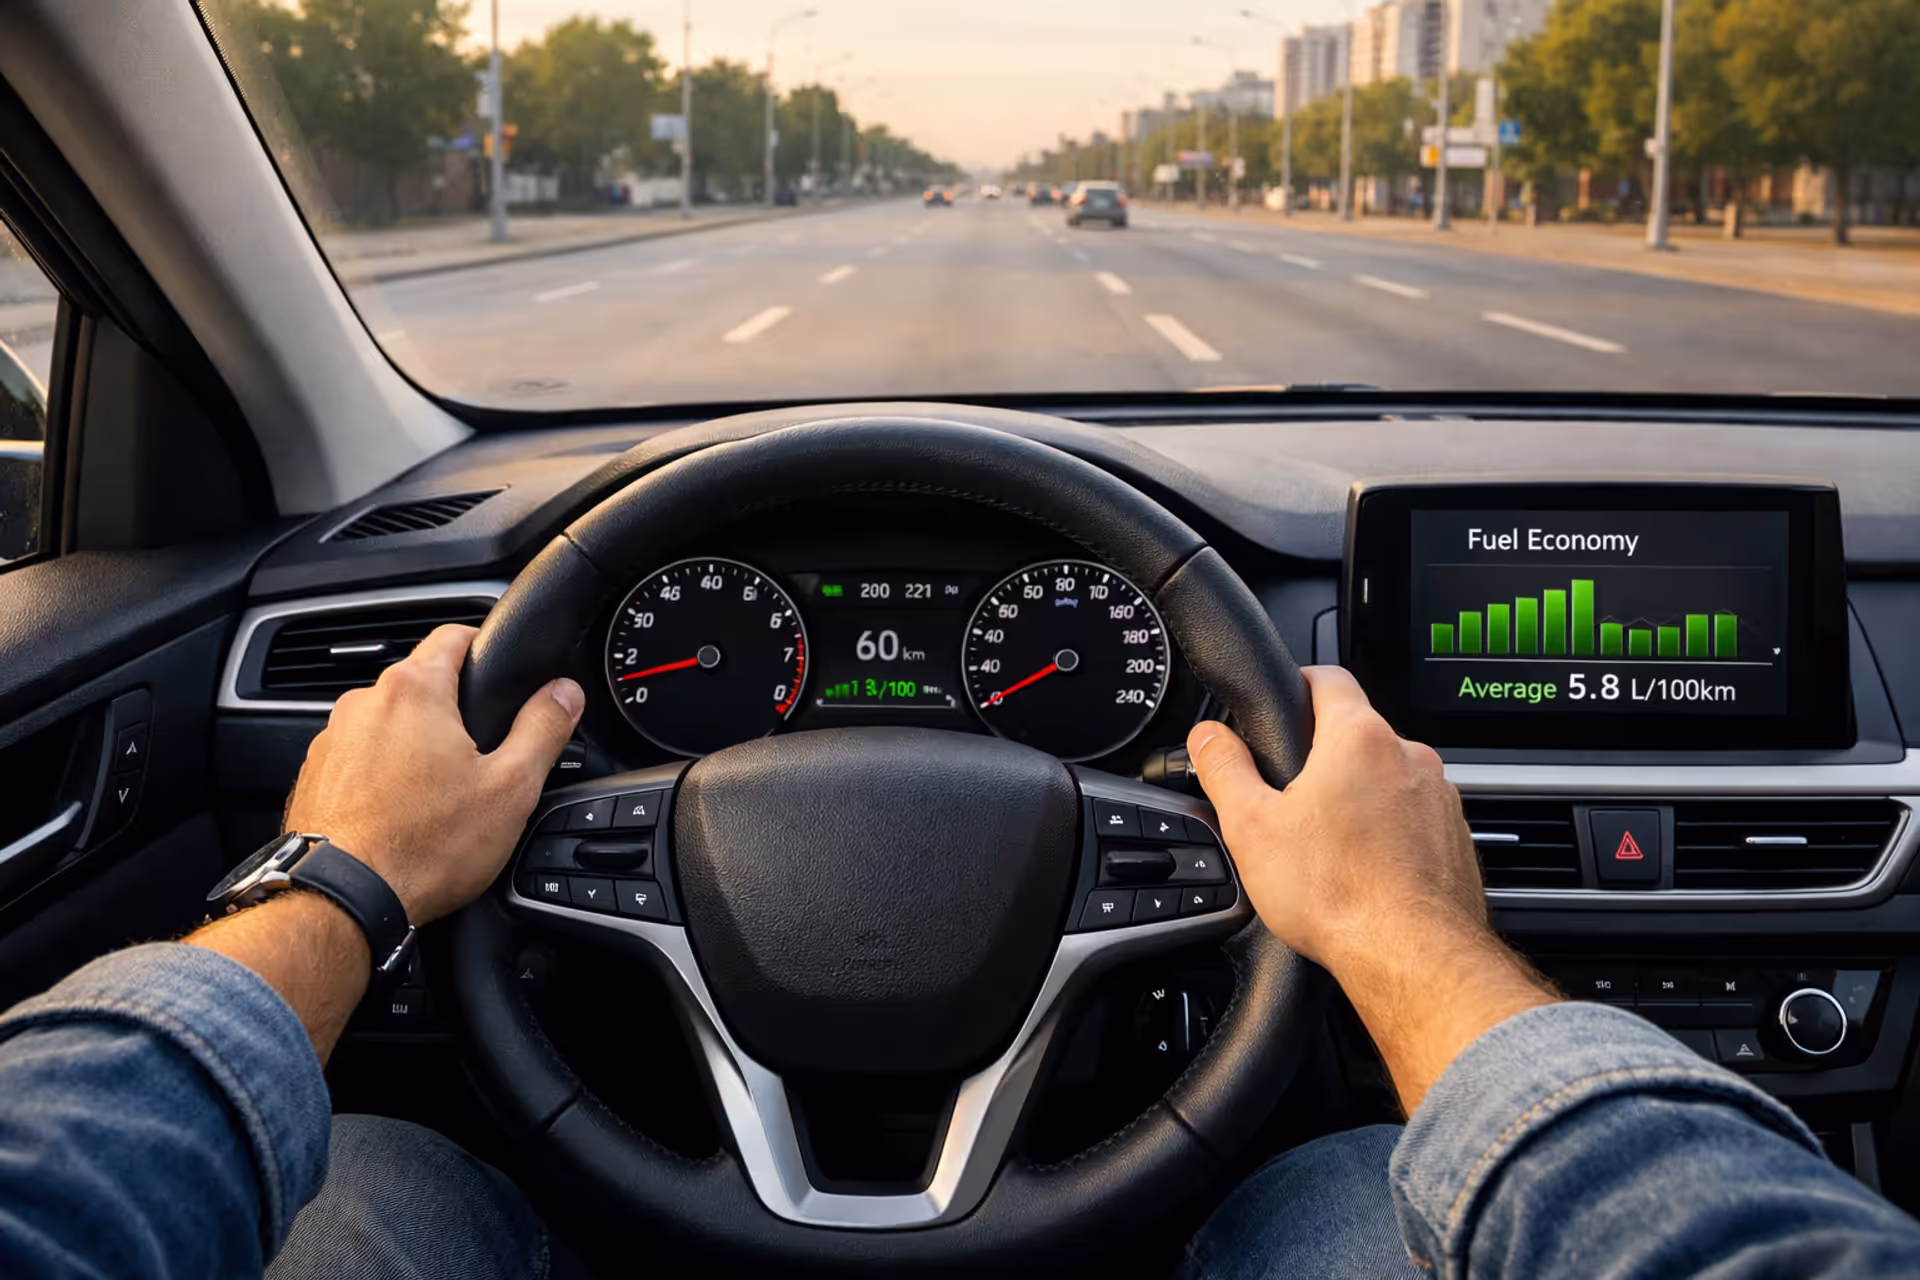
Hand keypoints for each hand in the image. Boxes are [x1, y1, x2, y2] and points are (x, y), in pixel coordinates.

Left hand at [284, 625, 583, 924]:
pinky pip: (360, 758)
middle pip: (422, 682)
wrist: (343, 901)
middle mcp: (364, 703)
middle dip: (454, 710)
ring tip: (442, 795)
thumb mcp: (511, 787)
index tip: (502, 675)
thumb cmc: (424, 846)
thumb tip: (564, 693)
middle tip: (483, 755)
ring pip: (389, 723)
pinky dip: (383, 775)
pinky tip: (403, 814)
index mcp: (415, 690)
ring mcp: (332, 739)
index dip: (486, 648)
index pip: (454, 635)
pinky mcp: (315, 776)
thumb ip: (543, 728)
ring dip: (415, 744)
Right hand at [1188, 666, 1557, 1111]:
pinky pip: (1416, 819)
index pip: (1329, 677)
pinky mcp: (1456, 838)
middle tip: (1291, 797)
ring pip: (1390, 778)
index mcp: (1359, 738)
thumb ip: (1224, 768)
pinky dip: (1391, 834)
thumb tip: (1207, 736)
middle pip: (1359, 733)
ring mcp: (1441, 798)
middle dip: (1325, 757)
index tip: (1284, 700)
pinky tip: (1365, 871)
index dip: (1299, 682)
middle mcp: (1410, 757)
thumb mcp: (1251, 827)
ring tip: (1328, 846)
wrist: (1413, 957)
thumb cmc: (1339, 895)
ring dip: (1361, 798)